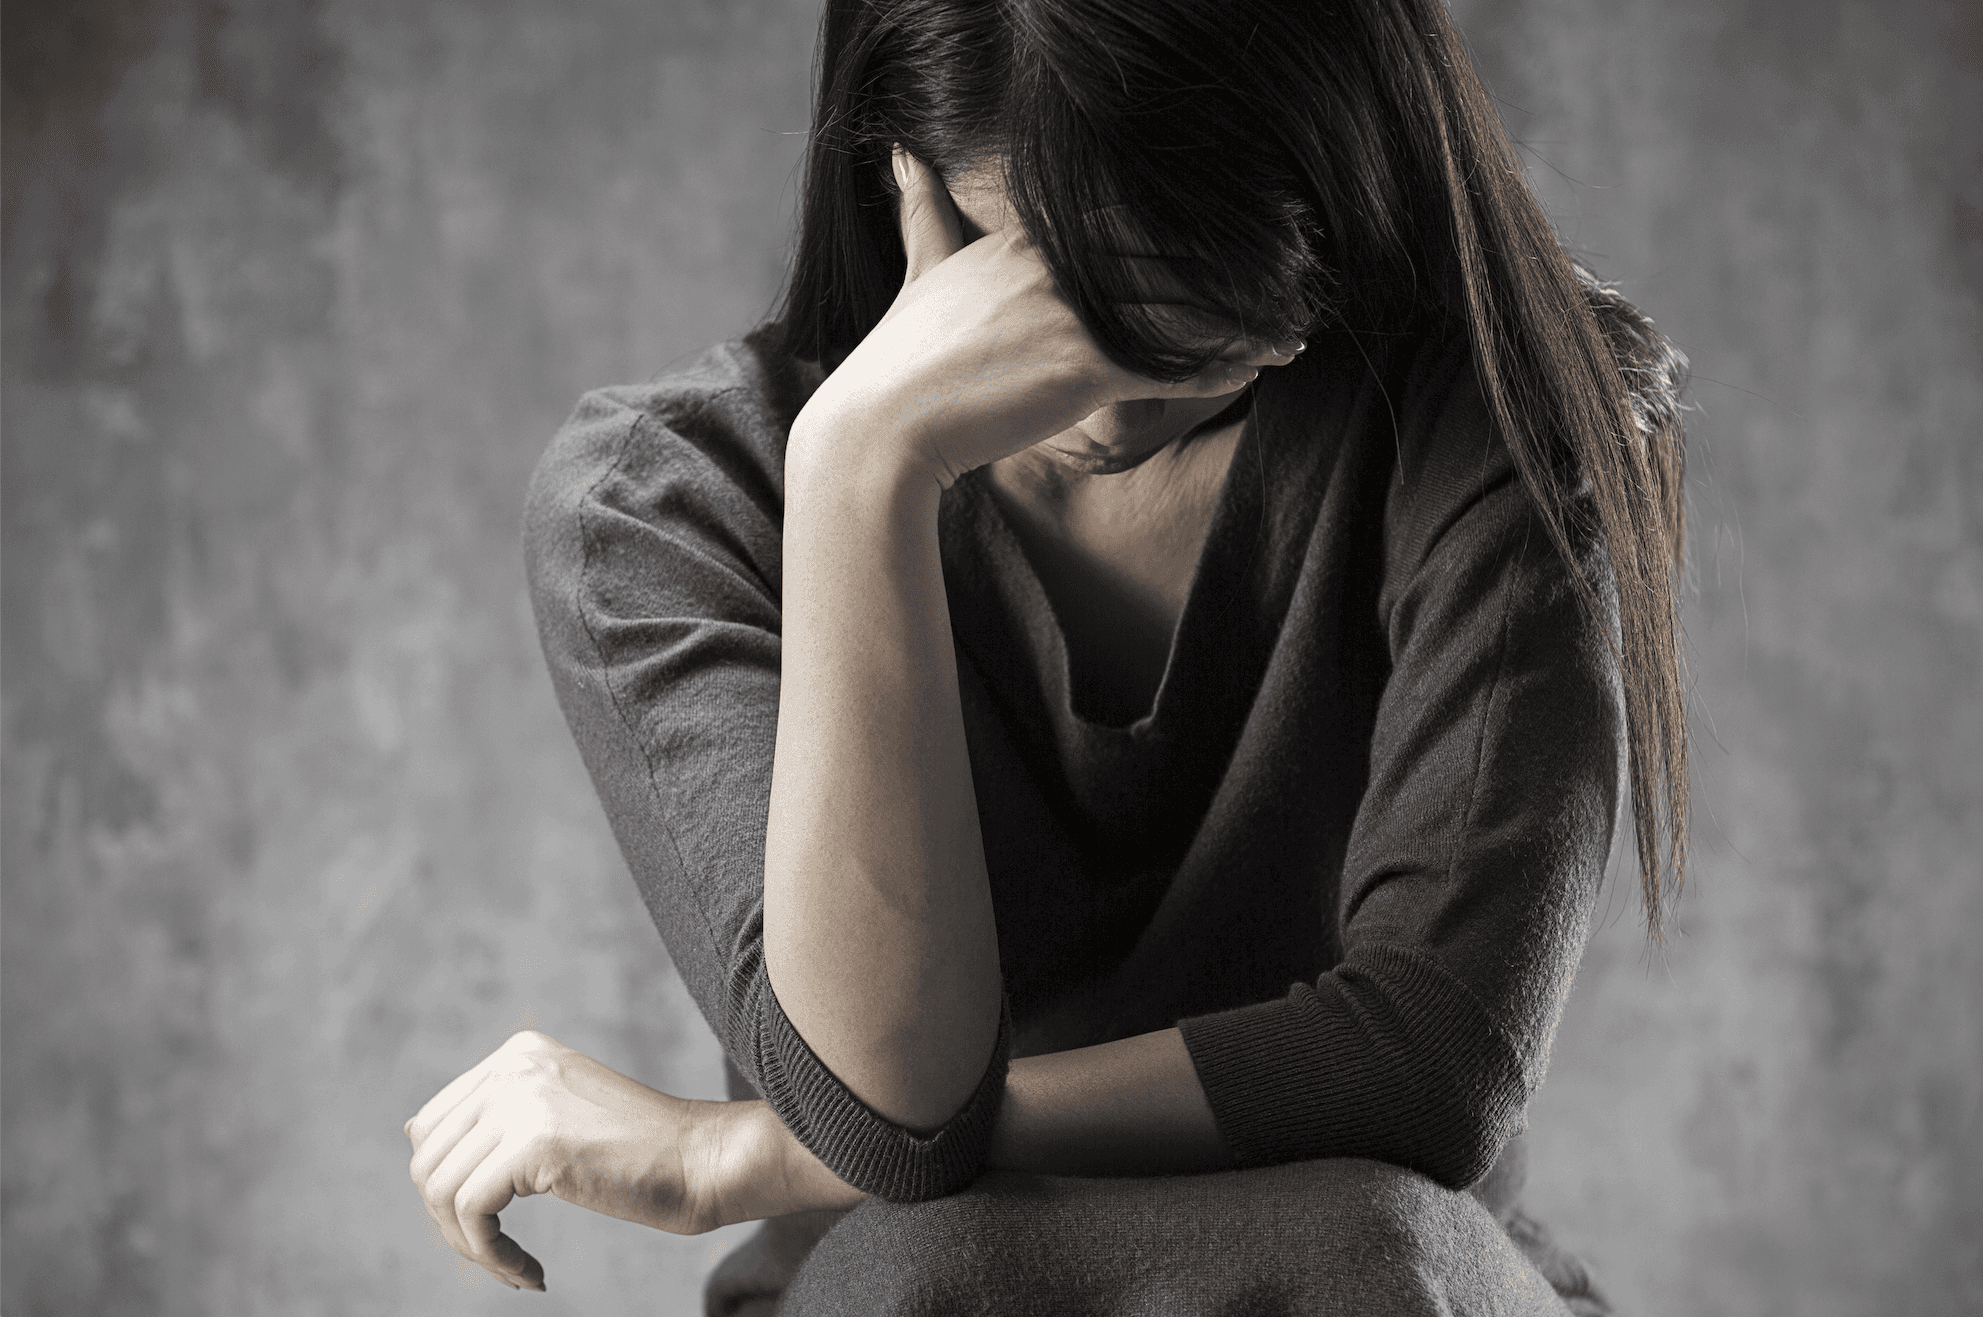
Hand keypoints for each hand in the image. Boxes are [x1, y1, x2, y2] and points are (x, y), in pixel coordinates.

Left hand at [404, 1030, 732, 1291]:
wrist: (703, 1161)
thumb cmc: (641, 1153)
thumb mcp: (558, 1113)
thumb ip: (494, 1114)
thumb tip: (413, 1133)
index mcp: (518, 1052)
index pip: (433, 1125)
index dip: (448, 1187)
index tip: (491, 1223)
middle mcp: (514, 1064)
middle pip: (428, 1160)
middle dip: (451, 1221)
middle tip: (498, 1253)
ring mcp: (523, 1098)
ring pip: (440, 1191)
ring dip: (469, 1246)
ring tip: (512, 1267)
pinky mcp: (535, 1142)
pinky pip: (470, 1215)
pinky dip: (491, 1258)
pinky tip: (531, 1274)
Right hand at [788, 146, 1299, 487]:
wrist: (883, 428)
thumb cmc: (902, 359)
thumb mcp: (919, 269)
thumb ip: (923, 211)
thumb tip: (901, 154)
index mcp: (1021, 237)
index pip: (1116, 215)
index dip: (1177, 223)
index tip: (1228, 230)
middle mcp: (1052, 265)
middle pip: (1161, 255)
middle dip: (1229, 271)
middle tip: (1287, 279)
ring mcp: (1071, 315)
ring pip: (1178, 310)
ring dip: (1242, 322)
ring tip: (1291, 329)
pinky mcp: (1082, 370)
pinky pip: (1170, 365)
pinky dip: (1219, 367)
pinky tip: (1255, 369)